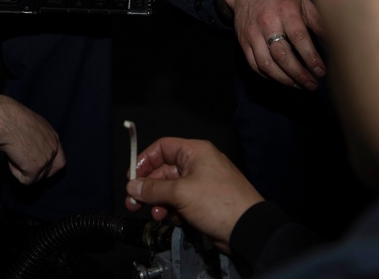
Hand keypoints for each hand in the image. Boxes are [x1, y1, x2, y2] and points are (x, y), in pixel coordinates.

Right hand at [0, 95, 65, 183]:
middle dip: (36, 171)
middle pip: (49, 171)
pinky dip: (16, 173)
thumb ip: (37, 138)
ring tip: (13, 155)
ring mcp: (46, 159)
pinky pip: (26, 180)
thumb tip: (30, 147)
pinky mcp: (36, 168)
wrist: (7, 120)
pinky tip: (11, 160)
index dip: (48, 166)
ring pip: (36, 177)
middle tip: (22, 164)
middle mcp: (53, 148)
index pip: (59, 160)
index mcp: (53, 137)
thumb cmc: (13, 118)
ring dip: (22, 169)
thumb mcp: (32, 125)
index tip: (36, 166)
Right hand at [125, 138, 262, 254]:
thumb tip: (133, 186)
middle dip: (148, 187)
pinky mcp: (203, 202)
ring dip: (159, 201)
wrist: (247, 229)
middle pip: (163, 171)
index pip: (162, 148)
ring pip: (170, 189)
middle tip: (133, 201)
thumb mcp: (181, 193)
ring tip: (156, 214)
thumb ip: (153, 189)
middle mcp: (198, 164)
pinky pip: (180, 201)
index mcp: (195, 152)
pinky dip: (172, 209)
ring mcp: (201, 184)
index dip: (145, 161)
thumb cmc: (219, 203)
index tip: (131, 177)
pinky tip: (172, 218)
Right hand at [221, 0, 324, 89]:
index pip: (298, 38)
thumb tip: (338, 41)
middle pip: (282, 55)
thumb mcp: (302, 3)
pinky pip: (255, 65)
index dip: (311, 57)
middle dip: (299, 74)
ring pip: (266, 64)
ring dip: (284, 80)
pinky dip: (269, 77)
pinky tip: (283, 80)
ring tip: (299, 86)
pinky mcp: (243, 42)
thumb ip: (318, 22)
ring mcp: (253, 34)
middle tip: (312, 84)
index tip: (321, 71)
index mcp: (285, 10)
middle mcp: (267, 23)